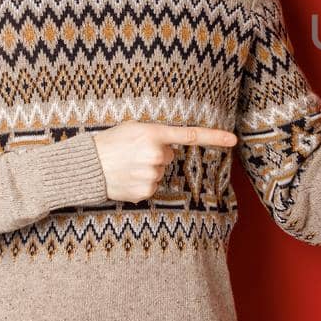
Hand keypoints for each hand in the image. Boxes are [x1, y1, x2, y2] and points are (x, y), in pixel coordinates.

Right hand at [92, 122, 237, 201]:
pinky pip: (153, 186)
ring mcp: (151, 175)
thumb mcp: (133, 128)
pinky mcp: (146, 192)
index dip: (214, 138)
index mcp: (153, 134)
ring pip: (160, 172)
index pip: (191, 135)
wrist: (86, 167)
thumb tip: (171, 150)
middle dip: (155, 155)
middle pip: (168, 156)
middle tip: (133, 154)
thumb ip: (156, 134)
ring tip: (126, 166)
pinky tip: (126, 178)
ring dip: (147, 169)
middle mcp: (156, 155)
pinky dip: (142, 183)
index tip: (233, 140)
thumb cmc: (109, 143)